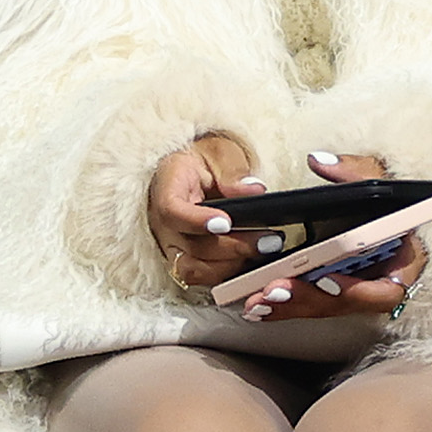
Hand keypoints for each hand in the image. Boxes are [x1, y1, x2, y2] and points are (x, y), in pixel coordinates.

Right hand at [149, 134, 267, 291]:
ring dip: (232, 265)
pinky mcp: (186, 262)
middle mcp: (164, 224)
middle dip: (232, 247)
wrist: (192, 174)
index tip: (226, 222)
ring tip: (265, 250)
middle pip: (190, 247)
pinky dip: (229, 274)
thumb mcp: (219, 153)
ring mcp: (172, 247)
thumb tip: (254, 191)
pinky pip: (204, 278)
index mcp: (166, 189)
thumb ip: (234, 172)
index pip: (172, 211)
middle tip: (267, 240)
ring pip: (195, 270)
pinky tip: (254, 262)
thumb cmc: (203, 163)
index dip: (197, 221)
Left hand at [235, 150, 427, 321]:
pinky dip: (284, 306)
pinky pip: (311, 305)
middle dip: (311, 299)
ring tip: (257, 300)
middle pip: (347, 305)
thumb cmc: (387, 198)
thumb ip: (352, 171)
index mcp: (402, 261)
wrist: (384, 210)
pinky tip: (257, 304)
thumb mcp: (375, 179)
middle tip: (276, 290)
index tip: (326, 279)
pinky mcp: (335, 294)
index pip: (387, 289)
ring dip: (291, 306)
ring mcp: (356, 292)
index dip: (358, 290)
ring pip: (325, 308)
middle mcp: (381, 283)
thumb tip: (320, 162)